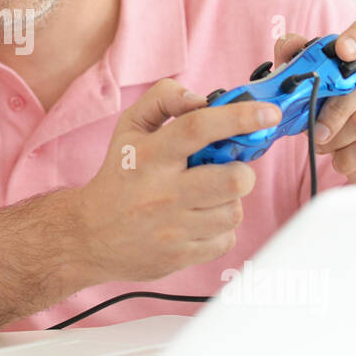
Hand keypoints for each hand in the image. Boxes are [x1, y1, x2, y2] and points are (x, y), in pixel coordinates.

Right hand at [78, 78, 280, 282]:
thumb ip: (164, 100)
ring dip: (228, 200)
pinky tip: (199, 219)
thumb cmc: (119, 176)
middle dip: (241, 170)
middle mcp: (163, 192)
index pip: (198, 128)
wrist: (89, 234)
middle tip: (226, 168)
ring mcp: (173, 228)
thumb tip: (201, 100)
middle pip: (232, 179)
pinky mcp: (180, 255)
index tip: (266, 113)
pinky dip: (219, 228)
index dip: (238, 117)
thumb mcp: (129, 128)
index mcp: (151, 155)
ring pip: (233, 211)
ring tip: (205, 196)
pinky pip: (225, 239)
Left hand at [274, 21, 355, 182]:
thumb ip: (299, 60)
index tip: (341, 50)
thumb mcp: (319, 82)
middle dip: (335, 109)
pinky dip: (347, 157)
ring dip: (337, 138)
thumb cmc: (344, 106)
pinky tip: (340, 157)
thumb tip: (288, 45)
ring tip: (324, 143)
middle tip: (315, 129)